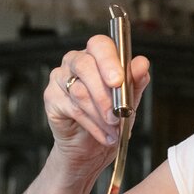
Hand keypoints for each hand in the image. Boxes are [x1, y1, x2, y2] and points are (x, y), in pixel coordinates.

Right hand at [45, 34, 150, 173]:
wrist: (91, 147)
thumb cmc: (110, 119)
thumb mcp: (130, 101)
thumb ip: (135, 82)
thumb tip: (142, 64)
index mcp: (96, 55)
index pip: (100, 45)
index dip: (109, 61)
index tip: (118, 81)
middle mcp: (75, 62)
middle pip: (85, 65)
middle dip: (104, 93)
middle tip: (117, 113)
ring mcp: (60, 78)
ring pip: (79, 91)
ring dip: (101, 114)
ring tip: (114, 129)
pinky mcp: (51, 97)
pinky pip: (72, 109)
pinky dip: (92, 124)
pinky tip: (104, 134)